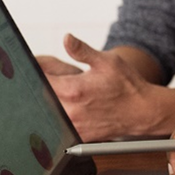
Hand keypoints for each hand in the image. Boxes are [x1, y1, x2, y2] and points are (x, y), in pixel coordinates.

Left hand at [42, 34, 174, 140]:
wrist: (143, 112)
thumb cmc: (127, 86)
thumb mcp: (107, 61)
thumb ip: (82, 51)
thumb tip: (66, 38)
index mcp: (74, 90)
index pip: (40, 79)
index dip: (34, 70)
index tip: (31, 65)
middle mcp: (70, 111)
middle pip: (39, 97)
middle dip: (38, 85)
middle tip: (40, 77)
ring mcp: (73, 126)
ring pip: (46, 112)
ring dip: (46, 101)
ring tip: (54, 92)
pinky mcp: (78, 136)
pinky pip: (58, 125)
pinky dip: (56, 115)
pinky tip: (65, 107)